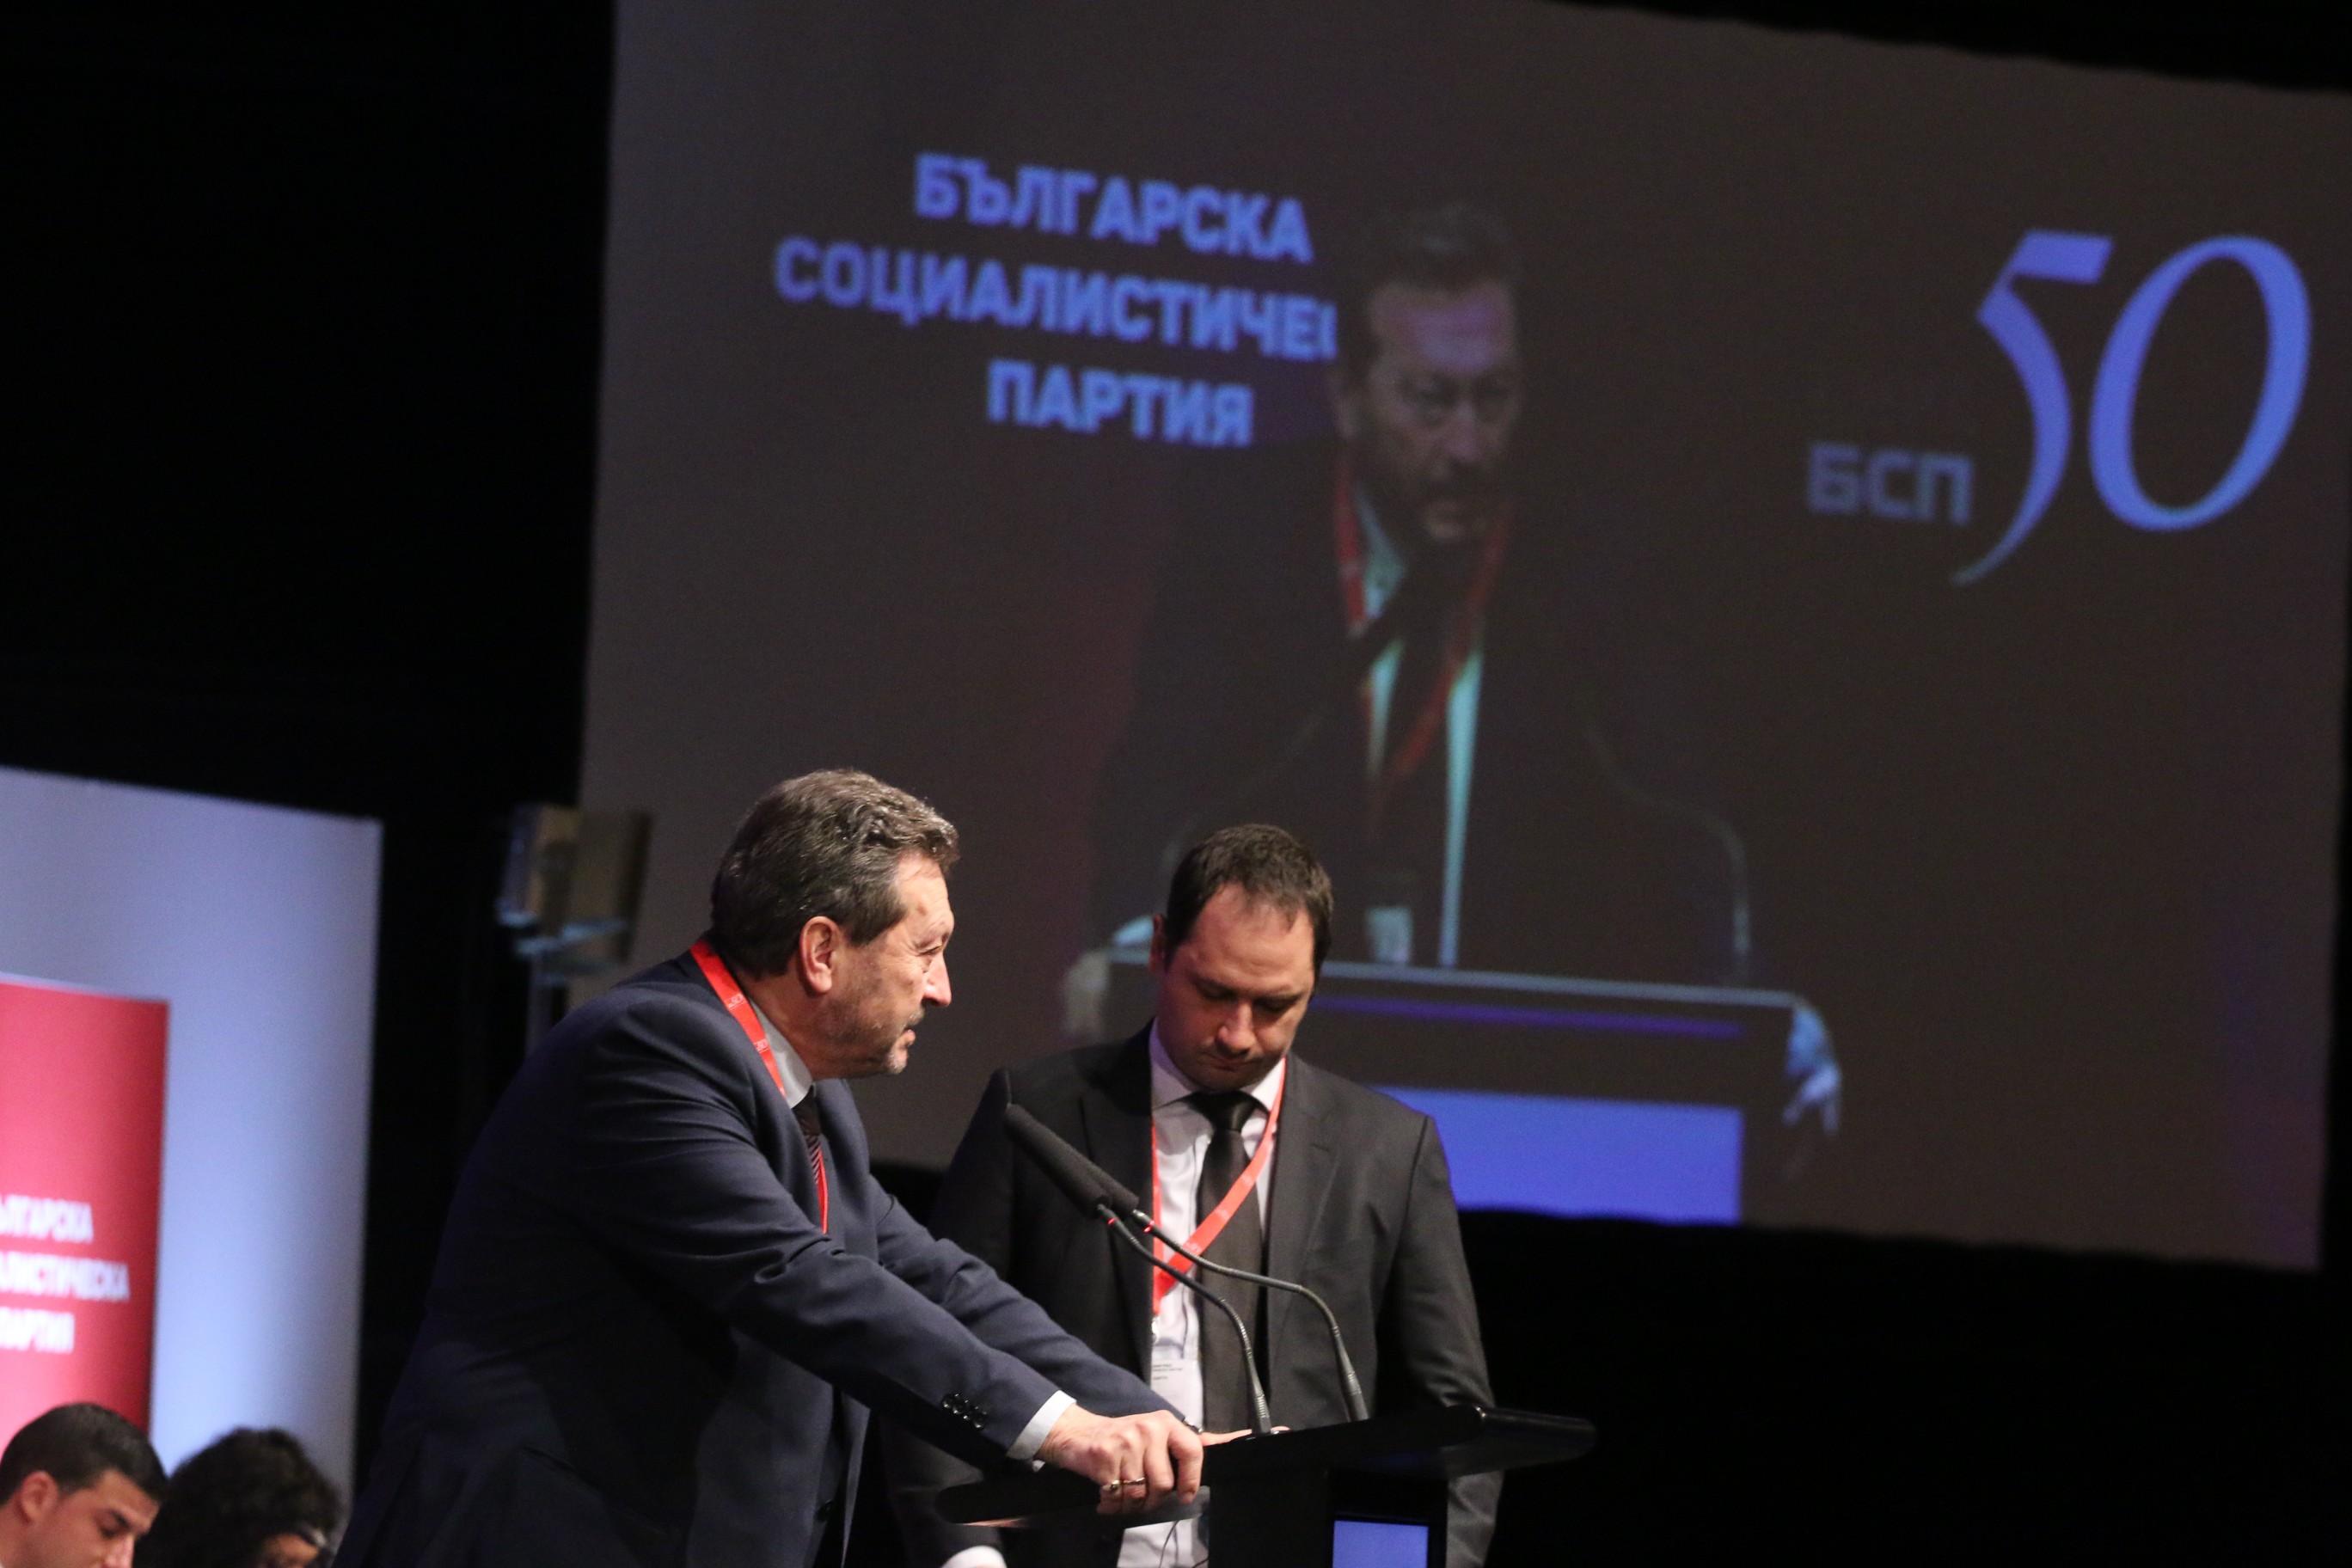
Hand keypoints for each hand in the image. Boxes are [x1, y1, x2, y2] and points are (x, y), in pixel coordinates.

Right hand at [1036, 1406, 1205, 1515]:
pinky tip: (1108, 1498)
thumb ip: (1189, 1444)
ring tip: (1123, 1497)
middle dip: (1153, 1500)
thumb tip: (1235, 1440)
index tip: (1185, 1495)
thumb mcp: (1157, 1434)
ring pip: (1140, 1495)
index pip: (1192, 1451)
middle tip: (1141, 1496)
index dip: (1191, 1479)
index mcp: (1165, 1423)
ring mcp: (1126, 1442)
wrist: (1077, 1432)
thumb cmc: (1121, 1437)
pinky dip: (1112, 1506)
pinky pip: (1118, 1498)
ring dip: (1131, 1506)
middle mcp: (1148, 1429)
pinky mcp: (1105, 1457)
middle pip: (1164, 1484)